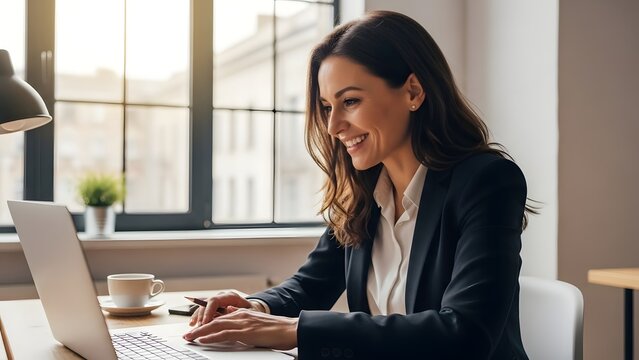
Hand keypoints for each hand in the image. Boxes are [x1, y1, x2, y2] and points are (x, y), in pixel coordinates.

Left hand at [183, 308, 297, 349]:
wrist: (290, 329)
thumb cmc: (277, 329)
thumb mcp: (257, 323)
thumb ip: (244, 320)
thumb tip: (232, 318)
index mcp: (244, 313)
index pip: (220, 317)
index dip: (207, 322)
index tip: (196, 328)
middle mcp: (241, 315)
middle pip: (214, 320)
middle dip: (199, 327)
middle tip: (187, 334)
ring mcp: (242, 323)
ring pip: (215, 326)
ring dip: (200, 332)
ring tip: (189, 337)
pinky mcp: (245, 332)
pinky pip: (224, 333)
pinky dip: (211, 336)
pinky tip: (202, 340)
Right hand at [189, 291, 261, 325]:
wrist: (254, 311)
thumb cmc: (252, 312)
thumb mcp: (249, 313)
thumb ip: (238, 311)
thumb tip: (228, 311)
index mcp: (231, 296)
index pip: (215, 300)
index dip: (208, 311)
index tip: (205, 322)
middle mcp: (222, 297)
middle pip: (206, 304)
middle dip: (201, 316)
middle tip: (198, 328)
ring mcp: (218, 302)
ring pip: (203, 307)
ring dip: (197, 317)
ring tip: (193, 327)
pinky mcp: (215, 308)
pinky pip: (203, 311)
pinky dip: (197, 317)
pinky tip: (193, 324)